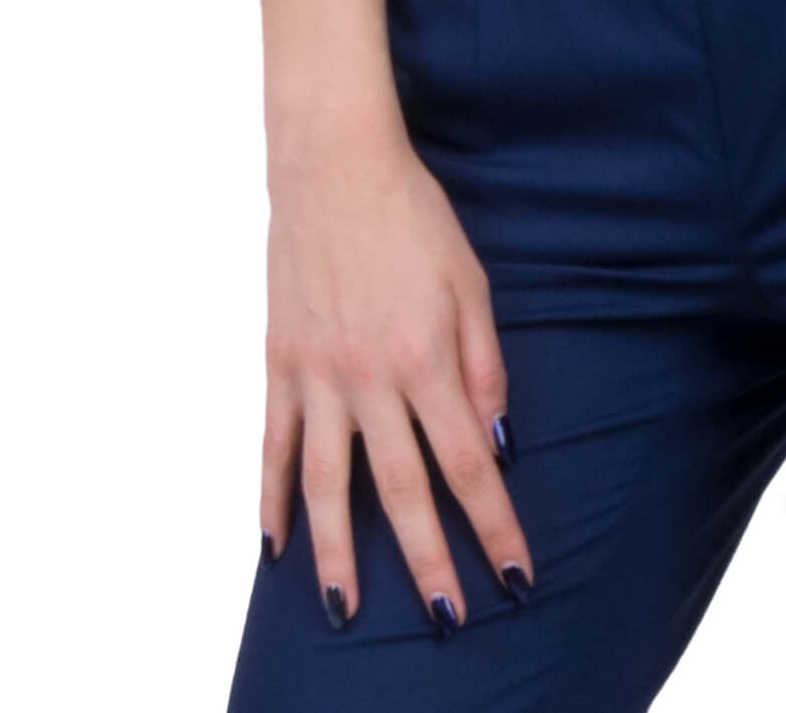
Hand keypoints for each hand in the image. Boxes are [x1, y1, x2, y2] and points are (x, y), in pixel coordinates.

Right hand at [260, 128, 533, 632]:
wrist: (332, 162)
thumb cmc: (411, 214)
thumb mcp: (469, 280)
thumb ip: (483, 362)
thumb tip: (497, 438)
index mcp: (425, 358)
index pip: (468, 463)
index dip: (493, 525)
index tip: (514, 576)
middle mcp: (369, 378)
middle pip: (403, 489)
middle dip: (428, 561)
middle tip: (447, 622)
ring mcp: (317, 375)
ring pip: (328, 484)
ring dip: (339, 554)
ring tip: (347, 611)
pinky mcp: (280, 363)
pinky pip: (275, 445)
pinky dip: (271, 498)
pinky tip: (274, 547)